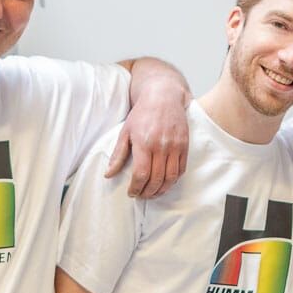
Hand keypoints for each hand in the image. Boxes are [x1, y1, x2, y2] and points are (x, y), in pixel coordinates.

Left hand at [106, 83, 188, 198]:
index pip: (141, 174)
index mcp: (143, 143)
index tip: (131, 193)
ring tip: (153, 193)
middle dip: (148, 192)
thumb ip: (118, 155)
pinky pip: (181, 169)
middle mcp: (161, 145)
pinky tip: (165, 183)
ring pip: (170, 177)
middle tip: (141, 196)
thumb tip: (108, 174)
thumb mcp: (125, 132)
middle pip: (156, 179)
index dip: (136, 188)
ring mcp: (175, 146)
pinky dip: (174, 180)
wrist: (163, 96)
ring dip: (162, 190)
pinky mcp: (185, 145)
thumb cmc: (142, 114)